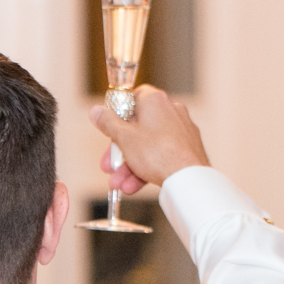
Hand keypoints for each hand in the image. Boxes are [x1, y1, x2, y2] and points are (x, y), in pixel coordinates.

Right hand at [88, 86, 209, 190]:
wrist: (187, 177)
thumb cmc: (158, 153)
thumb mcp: (123, 137)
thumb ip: (107, 122)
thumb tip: (96, 111)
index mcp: (155, 101)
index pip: (133, 98)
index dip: (118, 113)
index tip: (108, 127)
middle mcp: (170, 110)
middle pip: (137, 127)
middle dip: (120, 150)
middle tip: (109, 165)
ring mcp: (180, 129)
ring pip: (148, 145)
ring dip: (130, 165)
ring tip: (119, 183)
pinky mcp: (186, 147)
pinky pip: (161, 155)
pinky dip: (146, 168)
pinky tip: (133, 185)